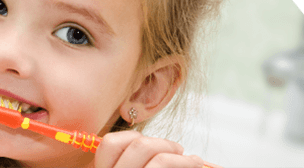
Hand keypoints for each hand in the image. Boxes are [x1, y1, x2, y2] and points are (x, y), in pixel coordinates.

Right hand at [95, 131, 217, 167]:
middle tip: (179, 150)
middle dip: (162, 143)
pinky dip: (184, 160)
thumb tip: (157, 146)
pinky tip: (195, 164)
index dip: (131, 139)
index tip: (151, 145)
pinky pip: (161, 163)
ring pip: (146, 147)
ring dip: (174, 150)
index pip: (109, 145)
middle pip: (134, 142)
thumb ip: (137, 162)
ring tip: (191, 160)